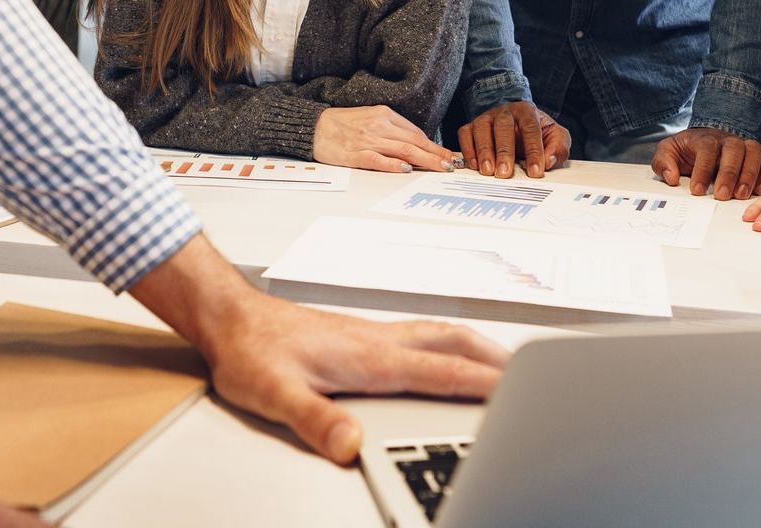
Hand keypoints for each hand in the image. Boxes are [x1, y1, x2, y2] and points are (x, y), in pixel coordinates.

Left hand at [131, 235, 507, 464]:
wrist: (229, 318)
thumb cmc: (250, 350)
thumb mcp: (275, 394)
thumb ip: (316, 419)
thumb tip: (350, 444)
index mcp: (370, 355)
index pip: (441, 369)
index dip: (485, 383)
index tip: (523, 392)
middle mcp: (377, 339)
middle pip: (451, 340)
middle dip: (493, 356)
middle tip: (530, 371)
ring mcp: (369, 334)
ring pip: (437, 333)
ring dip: (474, 346)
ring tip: (501, 363)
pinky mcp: (358, 337)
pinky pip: (418, 337)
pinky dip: (447, 345)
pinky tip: (442, 357)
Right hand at [312, 105, 455, 172]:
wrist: (314, 127)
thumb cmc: (343, 123)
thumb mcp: (370, 117)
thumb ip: (392, 128)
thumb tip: (416, 143)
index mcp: (383, 114)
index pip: (415, 132)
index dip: (434, 145)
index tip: (448, 155)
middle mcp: (378, 126)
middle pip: (414, 141)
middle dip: (437, 154)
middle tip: (453, 164)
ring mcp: (368, 140)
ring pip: (403, 150)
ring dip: (425, 160)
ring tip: (441, 168)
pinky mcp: (356, 154)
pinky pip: (379, 160)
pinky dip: (394, 164)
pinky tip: (407, 169)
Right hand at [457, 101, 570, 177]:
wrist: (515, 119)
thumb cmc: (536, 131)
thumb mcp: (555, 136)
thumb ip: (558, 147)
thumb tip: (548, 160)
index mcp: (527, 111)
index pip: (531, 129)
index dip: (534, 151)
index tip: (535, 172)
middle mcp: (504, 111)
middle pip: (503, 127)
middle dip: (504, 151)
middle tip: (505, 173)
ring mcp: (486, 117)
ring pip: (482, 129)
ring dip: (484, 151)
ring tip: (488, 171)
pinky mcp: (472, 126)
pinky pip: (465, 134)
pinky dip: (468, 149)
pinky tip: (474, 165)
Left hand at [652, 128, 760, 199]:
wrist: (702, 142)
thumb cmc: (686, 150)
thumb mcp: (668, 152)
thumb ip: (663, 162)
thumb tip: (671, 177)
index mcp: (704, 138)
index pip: (707, 149)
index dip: (703, 170)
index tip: (697, 191)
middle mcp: (727, 139)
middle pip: (734, 149)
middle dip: (729, 173)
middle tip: (722, 196)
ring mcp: (744, 145)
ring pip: (754, 151)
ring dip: (750, 174)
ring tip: (742, 195)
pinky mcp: (758, 154)